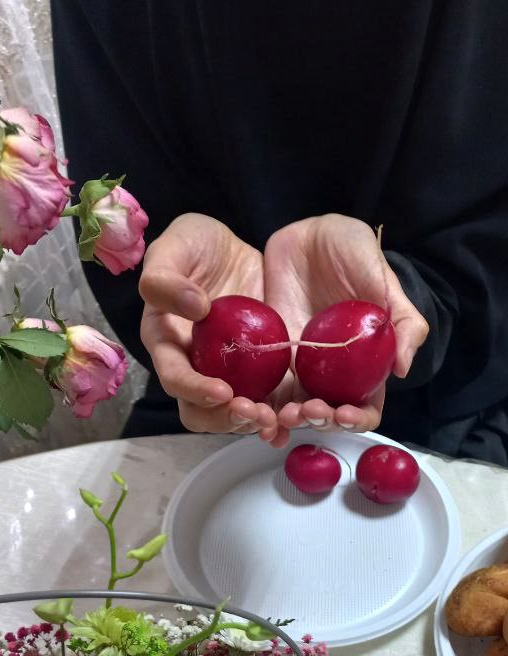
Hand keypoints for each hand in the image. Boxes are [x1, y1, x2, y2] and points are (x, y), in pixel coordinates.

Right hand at [140, 214, 289, 443]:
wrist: (238, 249)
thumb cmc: (198, 245)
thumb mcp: (178, 243)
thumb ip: (166, 275)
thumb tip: (194, 308)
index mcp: (167, 342)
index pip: (174, 377)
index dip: (194, 390)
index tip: (222, 391)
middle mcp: (195, 368)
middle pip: (202, 413)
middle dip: (227, 419)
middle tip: (256, 412)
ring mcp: (229, 375)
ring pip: (237, 416)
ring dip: (257, 422)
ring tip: (283, 416)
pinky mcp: (260, 375)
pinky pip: (271, 403)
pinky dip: (283, 415)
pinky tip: (302, 414)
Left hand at [264, 214, 428, 432]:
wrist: (306, 233)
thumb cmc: (351, 250)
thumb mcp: (381, 276)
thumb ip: (402, 319)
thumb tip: (402, 368)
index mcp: (366, 362)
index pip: (367, 405)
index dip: (358, 419)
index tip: (345, 413)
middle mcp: (333, 372)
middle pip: (328, 414)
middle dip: (320, 421)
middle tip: (307, 410)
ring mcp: (300, 365)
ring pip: (294, 408)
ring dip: (289, 419)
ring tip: (281, 413)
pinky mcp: (271, 354)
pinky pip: (264, 388)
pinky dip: (260, 405)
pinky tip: (252, 409)